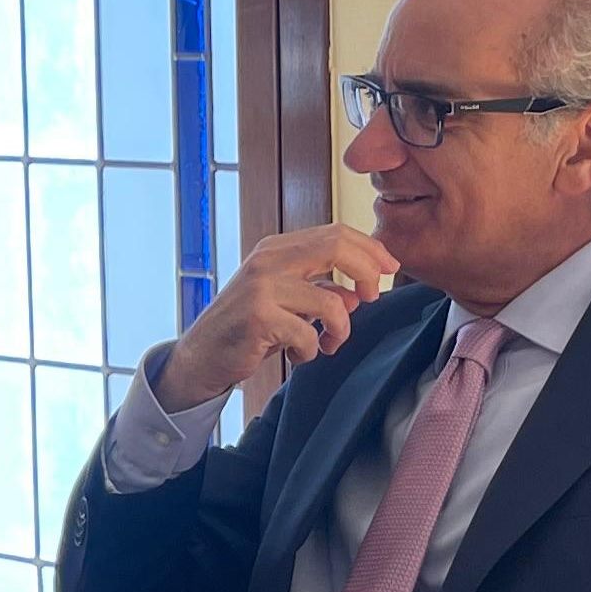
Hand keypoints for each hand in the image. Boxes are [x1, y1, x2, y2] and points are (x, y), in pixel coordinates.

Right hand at [159, 224, 400, 412]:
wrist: (200, 358)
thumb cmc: (245, 330)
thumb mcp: (285, 301)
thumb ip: (319, 289)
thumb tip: (359, 294)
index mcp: (276, 249)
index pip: (335, 232)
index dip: (370, 248)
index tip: (390, 268)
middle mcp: (268, 260)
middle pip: (337, 247)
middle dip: (367, 272)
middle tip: (373, 298)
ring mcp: (261, 287)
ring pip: (332, 302)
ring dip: (340, 329)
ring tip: (328, 343)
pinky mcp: (259, 317)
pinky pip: (309, 334)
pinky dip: (310, 352)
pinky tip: (296, 356)